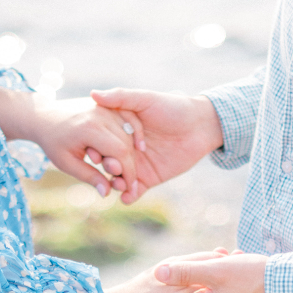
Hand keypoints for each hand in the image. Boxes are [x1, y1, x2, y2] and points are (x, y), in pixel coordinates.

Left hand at [0, 88, 141, 196]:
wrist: (44, 116)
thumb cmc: (53, 143)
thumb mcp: (67, 163)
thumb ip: (89, 177)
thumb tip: (107, 193)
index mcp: (89, 129)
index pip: (120, 152)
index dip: (128, 171)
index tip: (127, 186)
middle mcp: (100, 114)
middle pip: (127, 142)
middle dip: (131, 164)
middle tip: (128, 181)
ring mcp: (105, 107)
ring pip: (129, 132)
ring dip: (132, 152)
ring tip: (126, 169)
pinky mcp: (108, 105)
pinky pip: (127, 121)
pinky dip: (132, 136)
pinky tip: (133, 149)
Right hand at [90, 89, 223, 204]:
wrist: (200, 125)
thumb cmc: (172, 107)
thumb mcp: (145, 99)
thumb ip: (120, 97)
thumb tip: (93, 94)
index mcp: (119, 130)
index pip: (100, 142)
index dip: (95, 148)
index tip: (93, 153)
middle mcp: (124, 149)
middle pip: (108, 162)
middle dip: (108, 168)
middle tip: (112, 169)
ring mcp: (135, 165)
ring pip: (118, 179)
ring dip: (116, 184)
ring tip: (118, 185)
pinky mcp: (148, 179)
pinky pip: (134, 191)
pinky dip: (129, 196)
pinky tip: (128, 197)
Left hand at [155, 250, 272, 292]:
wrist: (290, 288)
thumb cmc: (251, 277)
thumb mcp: (215, 270)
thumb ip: (185, 272)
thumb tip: (158, 273)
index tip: (181, 279)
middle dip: (201, 285)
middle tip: (213, 262)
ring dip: (219, 285)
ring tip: (231, 261)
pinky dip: (232, 292)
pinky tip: (242, 275)